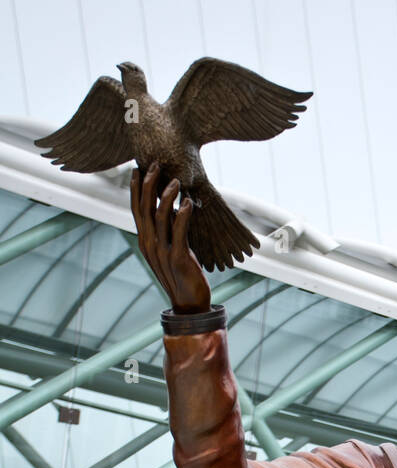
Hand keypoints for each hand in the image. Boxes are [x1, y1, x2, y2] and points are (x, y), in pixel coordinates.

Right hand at [130, 163, 210, 313]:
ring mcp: (162, 251)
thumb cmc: (182, 273)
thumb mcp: (169, 247)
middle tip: (154, 164)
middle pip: (144, 208)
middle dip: (148, 184)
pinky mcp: (178, 258)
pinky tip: (188, 203)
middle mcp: (150, 244)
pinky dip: (182, 215)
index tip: (138, 168)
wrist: (189, 303)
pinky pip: (179, 232)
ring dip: (166, 196)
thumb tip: (169, 206)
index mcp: (145, 240)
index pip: (136, 210)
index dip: (135, 188)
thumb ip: (167, 228)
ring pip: (159, 217)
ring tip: (175, 180)